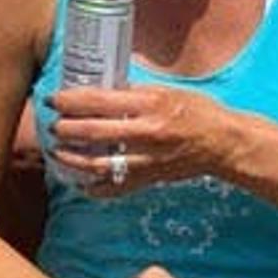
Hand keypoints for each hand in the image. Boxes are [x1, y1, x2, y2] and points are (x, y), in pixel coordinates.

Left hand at [44, 81, 245, 194]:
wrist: (224, 143)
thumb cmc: (197, 111)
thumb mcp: (167, 91)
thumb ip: (134, 92)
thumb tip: (100, 90)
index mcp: (150, 104)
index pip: (100, 101)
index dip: (71, 100)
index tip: (54, 98)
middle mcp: (147, 132)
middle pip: (94, 132)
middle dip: (66, 128)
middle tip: (53, 125)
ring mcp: (148, 159)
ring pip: (99, 163)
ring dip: (73, 158)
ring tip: (58, 152)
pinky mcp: (150, 178)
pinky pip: (116, 187)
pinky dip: (95, 188)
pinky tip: (81, 183)